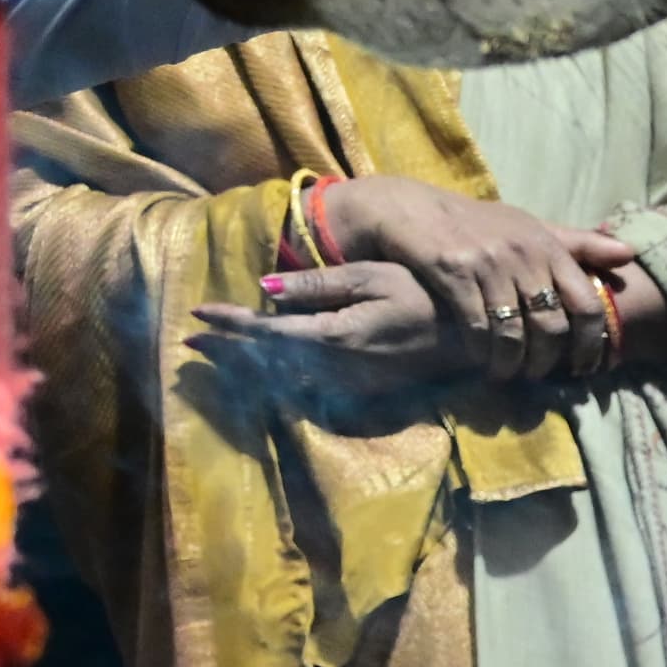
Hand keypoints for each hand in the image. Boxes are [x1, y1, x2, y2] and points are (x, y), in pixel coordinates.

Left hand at [193, 261, 476, 398]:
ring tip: (217, 359)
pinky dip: (281, 377)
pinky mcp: (367, 388)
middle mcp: (339, 366)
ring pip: (287, 379)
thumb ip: (318, 287)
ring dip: (251, 368)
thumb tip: (265, 290)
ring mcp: (354, 382)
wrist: (476, 336)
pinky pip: (311, 385)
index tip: (197, 312)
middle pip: (270, 363)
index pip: (269, 331)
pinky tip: (266, 371)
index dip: (231, 323)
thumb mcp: (371, 277)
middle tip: (190, 346)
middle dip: (228, 353)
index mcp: (336, 335)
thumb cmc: (425, 294)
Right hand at [314, 172, 612, 386]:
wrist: (409, 209)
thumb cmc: (477, 226)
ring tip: (509, 375)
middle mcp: (522, 252)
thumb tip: (628, 254)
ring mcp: (487, 261)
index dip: (591, 345)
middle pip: (552, 326)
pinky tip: (482, 361)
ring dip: (513, 364)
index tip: (585, 369)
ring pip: (514, 332)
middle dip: (548, 361)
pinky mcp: (452, 271)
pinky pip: (476, 325)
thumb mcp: (529, 228)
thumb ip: (577, 244)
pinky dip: (482, 351)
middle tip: (539, 377)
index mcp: (547, 245)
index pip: (586, 305)